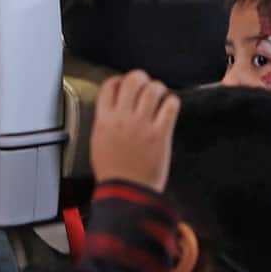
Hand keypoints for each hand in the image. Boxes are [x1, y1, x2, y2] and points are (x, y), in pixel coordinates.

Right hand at [89, 70, 179, 192]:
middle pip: (133, 79)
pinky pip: (171, 105)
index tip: (125, 85)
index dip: (119, 80)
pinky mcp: (160, 134)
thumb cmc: (114, 172)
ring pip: (153, 88)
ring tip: (160, 96)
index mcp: (104, 120)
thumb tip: (114, 106)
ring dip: (158, 89)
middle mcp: (122, 118)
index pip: (110, 84)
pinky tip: (169, 108)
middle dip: (141, 79)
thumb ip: (106, 121)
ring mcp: (142, 125)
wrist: (127, 192)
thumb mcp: (98, 142)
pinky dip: (172, 102)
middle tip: (145, 87)